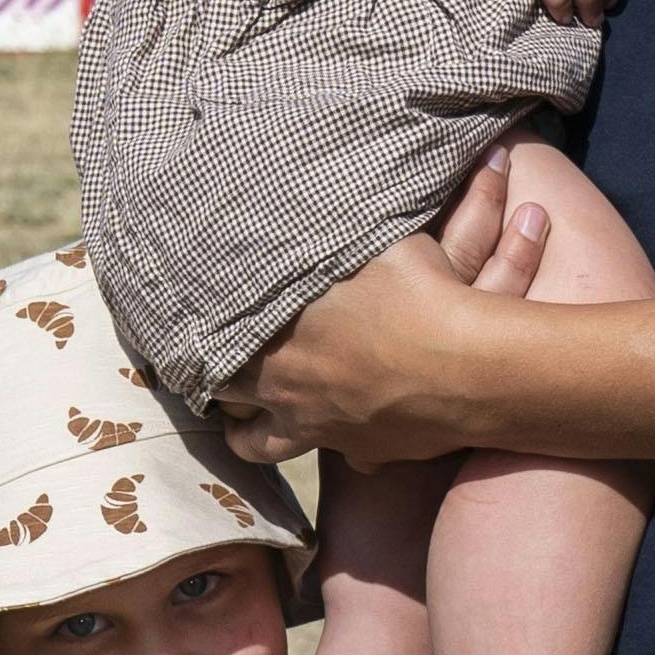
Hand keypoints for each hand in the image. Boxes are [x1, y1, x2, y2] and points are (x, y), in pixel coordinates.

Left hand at [211, 221, 543, 466]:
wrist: (471, 368)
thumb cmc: (421, 295)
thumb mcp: (372, 244)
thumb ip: (333, 234)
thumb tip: (312, 198)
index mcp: (275, 338)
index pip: (210, 338)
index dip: (195, 331)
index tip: (182, 322)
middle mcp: (286, 390)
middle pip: (226, 393)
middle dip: (213, 382)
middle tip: (202, 371)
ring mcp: (321, 429)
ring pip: (260, 442)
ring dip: (247, 431)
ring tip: (237, 423)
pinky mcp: (364, 453)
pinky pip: (334, 456)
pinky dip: (326, 445)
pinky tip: (329, 435)